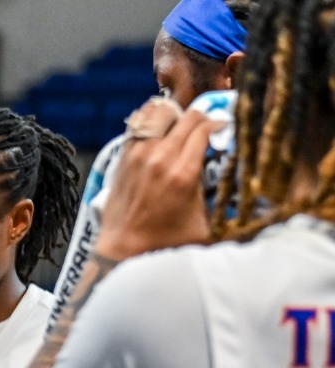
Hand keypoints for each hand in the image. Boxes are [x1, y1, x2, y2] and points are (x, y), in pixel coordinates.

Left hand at [97, 102, 213, 261]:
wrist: (122, 250)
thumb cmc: (166, 242)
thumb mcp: (205, 226)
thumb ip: (223, 203)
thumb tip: (251, 194)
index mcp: (183, 173)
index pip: (206, 128)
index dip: (219, 124)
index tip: (224, 128)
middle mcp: (160, 158)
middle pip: (188, 117)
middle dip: (202, 118)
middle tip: (206, 127)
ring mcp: (138, 155)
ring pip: (161, 113)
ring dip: (175, 116)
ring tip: (181, 127)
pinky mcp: (123, 157)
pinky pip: (138, 124)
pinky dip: (151, 121)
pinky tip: (160, 130)